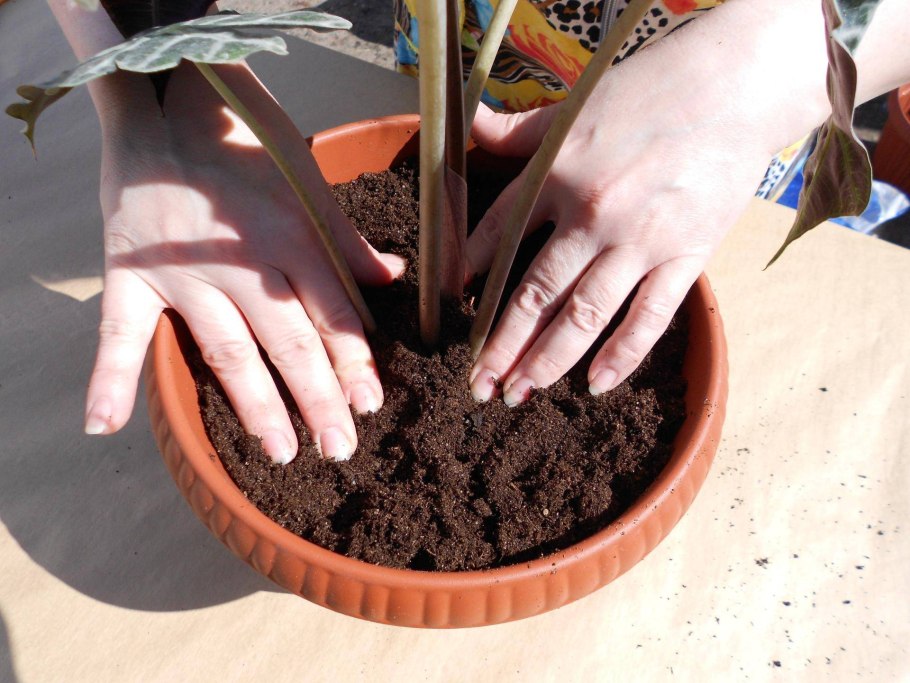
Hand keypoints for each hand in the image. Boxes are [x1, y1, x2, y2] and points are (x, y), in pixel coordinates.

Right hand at [84, 64, 403, 461]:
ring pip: (226, 350)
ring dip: (255, 405)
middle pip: (287, 342)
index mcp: (289, 235)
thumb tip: (391, 279)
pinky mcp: (131, 273)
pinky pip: (118, 332)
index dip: (353, 361)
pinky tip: (105, 426)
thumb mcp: (308, 177)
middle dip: (318, 399)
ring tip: (282, 452)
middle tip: (340, 450)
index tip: (371, 405)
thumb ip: (346, 237)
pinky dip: (109, 377)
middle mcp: (240, 263)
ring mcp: (181, 272)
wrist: (165, 96)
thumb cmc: (245, 136)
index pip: (330, 312)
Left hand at [465, 30, 791, 404]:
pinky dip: (621, 356)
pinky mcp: (685, 257)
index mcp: (556, 174)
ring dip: (546, 361)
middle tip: (478, 383)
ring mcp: (639, 242)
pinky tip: (594, 386)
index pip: (497, 235)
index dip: (469, 274)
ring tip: (518, 394)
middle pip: (534, 293)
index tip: (453, 308)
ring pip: (583, 316)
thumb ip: (522, 128)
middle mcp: (590, 215)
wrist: (737, 87)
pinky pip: (648, 318)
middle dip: (501, 344)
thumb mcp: (576, 104)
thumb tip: (472, 124)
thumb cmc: (651, 91)